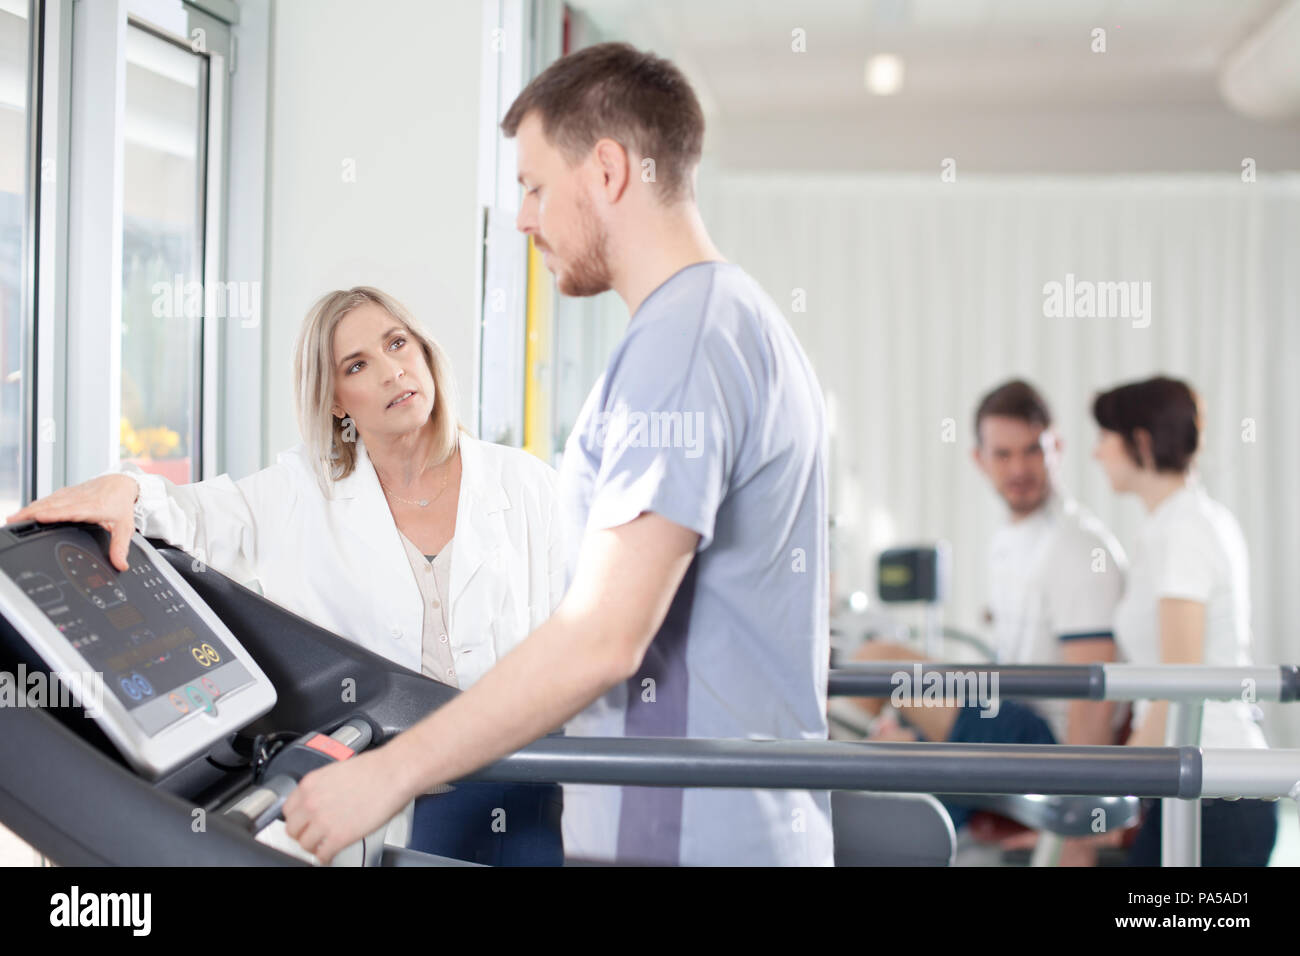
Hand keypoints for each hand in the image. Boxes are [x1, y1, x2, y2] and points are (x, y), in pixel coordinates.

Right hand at [7, 474, 140, 570]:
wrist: (121, 483)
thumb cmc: (121, 504)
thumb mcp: (125, 527)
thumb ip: (120, 547)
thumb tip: (120, 565)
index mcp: (94, 507)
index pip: (71, 511)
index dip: (55, 513)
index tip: (39, 517)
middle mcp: (79, 499)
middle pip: (52, 506)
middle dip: (32, 513)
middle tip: (14, 522)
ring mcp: (71, 495)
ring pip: (47, 501)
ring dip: (29, 509)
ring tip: (13, 519)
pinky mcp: (65, 494)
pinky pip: (48, 499)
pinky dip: (34, 506)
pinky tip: (24, 513)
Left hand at [281, 747, 414, 864]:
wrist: (393, 773)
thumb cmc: (375, 769)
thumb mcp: (337, 771)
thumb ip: (323, 788)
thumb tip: (322, 801)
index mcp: (309, 784)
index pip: (288, 810)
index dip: (298, 818)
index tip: (304, 822)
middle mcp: (311, 803)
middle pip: (292, 829)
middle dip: (302, 833)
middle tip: (312, 835)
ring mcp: (323, 821)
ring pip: (304, 845)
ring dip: (313, 847)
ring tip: (323, 846)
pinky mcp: (338, 837)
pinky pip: (321, 855)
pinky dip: (325, 857)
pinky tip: (331, 854)